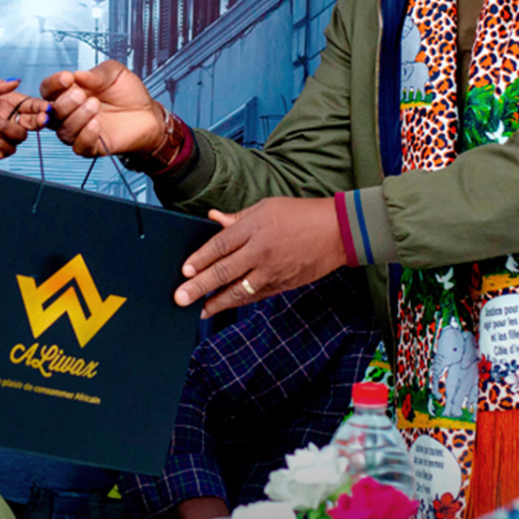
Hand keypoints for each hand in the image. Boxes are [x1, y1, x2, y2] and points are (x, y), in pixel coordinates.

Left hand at [0, 76, 47, 161]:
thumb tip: (15, 81)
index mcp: (1, 101)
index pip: (27, 104)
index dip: (38, 106)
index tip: (45, 107)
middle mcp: (2, 118)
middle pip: (30, 122)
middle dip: (38, 120)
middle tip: (39, 118)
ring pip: (19, 136)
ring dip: (9, 129)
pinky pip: (7, 149)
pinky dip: (1, 142)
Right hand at [38, 60, 165, 156]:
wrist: (149, 114)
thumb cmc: (128, 93)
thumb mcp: (115, 73)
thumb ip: (97, 73)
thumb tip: (77, 75)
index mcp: (70, 92)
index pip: (48, 90)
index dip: (53, 84)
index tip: (67, 78)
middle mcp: (71, 113)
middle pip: (51, 113)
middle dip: (64, 103)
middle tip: (82, 95)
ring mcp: (80, 131)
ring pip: (63, 131)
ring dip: (76, 118)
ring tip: (95, 105)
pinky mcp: (93, 147)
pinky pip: (79, 147)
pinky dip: (85, 136)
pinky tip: (96, 124)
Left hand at [173, 197, 347, 317]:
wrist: (338, 232)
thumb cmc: (302, 214)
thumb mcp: (267, 207)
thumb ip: (238, 218)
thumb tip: (213, 219)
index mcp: (255, 227)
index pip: (220, 245)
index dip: (200, 259)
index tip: (185, 270)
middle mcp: (261, 251)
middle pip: (224, 271)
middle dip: (199, 286)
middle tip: (180, 298)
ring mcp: (272, 271)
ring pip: (239, 290)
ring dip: (217, 302)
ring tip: (199, 310)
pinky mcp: (283, 284)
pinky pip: (256, 296)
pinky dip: (239, 302)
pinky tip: (225, 306)